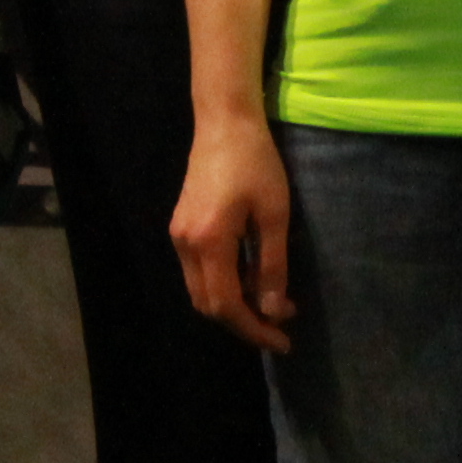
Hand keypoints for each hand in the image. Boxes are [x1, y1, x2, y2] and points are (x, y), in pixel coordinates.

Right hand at [169, 112, 294, 353]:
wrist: (225, 122)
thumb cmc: (257, 162)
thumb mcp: (274, 214)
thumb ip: (272, 265)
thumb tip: (272, 311)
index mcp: (209, 242)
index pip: (226, 305)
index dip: (254, 329)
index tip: (282, 340)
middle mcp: (185, 244)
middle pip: (208, 305)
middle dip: (243, 321)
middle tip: (280, 324)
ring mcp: (179, 235)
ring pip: (201, 291)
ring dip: (233, 304)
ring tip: (270, 302)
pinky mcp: (181, 227)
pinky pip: (198, 271)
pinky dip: (223, 284)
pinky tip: (250, 277)